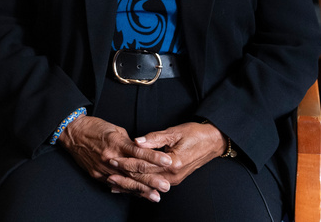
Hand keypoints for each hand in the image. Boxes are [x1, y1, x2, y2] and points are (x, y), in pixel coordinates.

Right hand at [58, 116, 173, 201]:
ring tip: (155, 196)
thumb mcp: (115, 129)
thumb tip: (142, 151)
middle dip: (151, 180)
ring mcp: (103, 168)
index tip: (168, 162)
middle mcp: (110, 157)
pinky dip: (126, 190)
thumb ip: (129, 142)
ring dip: (141, 190)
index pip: (139, 153)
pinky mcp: (97, 175)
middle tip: (166, 186)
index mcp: (116, 142)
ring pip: (125, 181)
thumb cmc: (94, 127)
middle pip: (134, 171)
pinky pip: (114, 184)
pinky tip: (137, 195)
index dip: (154, 158)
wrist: (72, 132)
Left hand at [107, 121, 225, 192]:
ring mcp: (173, 180)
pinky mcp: (173, 179)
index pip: (144, 166)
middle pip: (143, 178)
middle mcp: (172, 176)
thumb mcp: (174, 132)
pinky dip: (139, 185)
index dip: (127, 162)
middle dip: (124, 175)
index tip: (112, 158)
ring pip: (147, 183)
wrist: (213, 142)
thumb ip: (154, 138)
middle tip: (107, 171)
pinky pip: (153, 184)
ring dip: (130, 183)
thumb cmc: (195, 134)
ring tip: (112, 183)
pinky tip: (128, 187)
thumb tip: (137, 142)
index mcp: (172, 163)